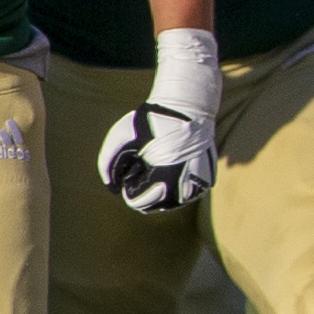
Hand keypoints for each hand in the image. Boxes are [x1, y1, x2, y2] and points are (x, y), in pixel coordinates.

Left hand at [100, 28, 221, 213]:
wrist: (189, 108)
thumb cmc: (152, 121)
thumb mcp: (120, 137)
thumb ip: (107, 165)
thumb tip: (113, 188)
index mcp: (167, 180)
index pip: (137, 203)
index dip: (129, 184)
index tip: (134, 164)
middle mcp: (187, 189)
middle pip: (153, 205)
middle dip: (143, 187)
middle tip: (145, 163)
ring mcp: (199, 187)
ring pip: (168, 203)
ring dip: (157, 189)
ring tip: (158, 163)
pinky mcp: (206, 182)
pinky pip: (182, 195)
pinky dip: (172, 186)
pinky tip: (170, 165)